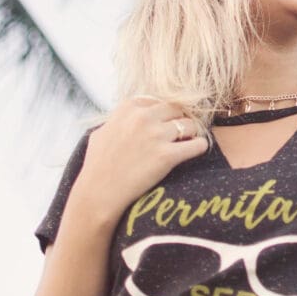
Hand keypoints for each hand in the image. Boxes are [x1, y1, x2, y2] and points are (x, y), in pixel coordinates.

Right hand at [73, 96, 208, 221]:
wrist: (98, 195)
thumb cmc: (97, 167)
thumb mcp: (101, 133)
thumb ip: (117, 121)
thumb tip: (128, 116)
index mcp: (128, 108)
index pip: (159, 101)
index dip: (164, 114)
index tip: (166, 124)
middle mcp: (142, 117)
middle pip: (177, 109)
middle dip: (180, 120)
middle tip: (181, 134)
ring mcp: (155, 135)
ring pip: (190, 125)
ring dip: (192, 133)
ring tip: (188, 143)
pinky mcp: (167, 155)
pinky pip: (197, 144)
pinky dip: (200, 147)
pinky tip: (197, 151)